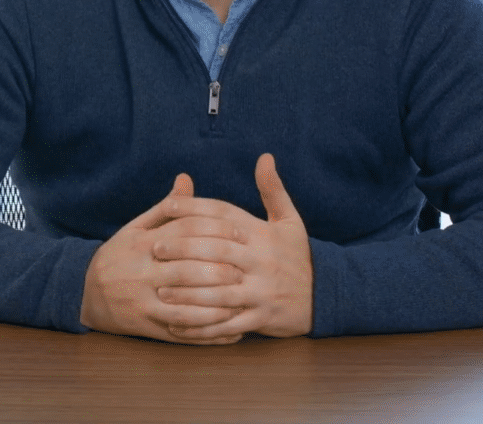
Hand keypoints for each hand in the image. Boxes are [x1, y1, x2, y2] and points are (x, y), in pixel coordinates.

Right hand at [79, 174, 245, 343]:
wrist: (85, 291)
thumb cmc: (120, 255)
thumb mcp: (136, 228)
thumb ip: (166, 208)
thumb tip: (187, 179)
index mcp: (144, 243)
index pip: (183, 232)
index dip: (215, 231)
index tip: (241, 233)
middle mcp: (144, 271)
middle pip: (187, 269)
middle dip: (220, 268)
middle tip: (246, 268)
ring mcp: (146, 300)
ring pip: (186, 302)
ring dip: (217, 302)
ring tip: (242, 297)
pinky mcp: (148, 325)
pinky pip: (182, 329)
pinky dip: (208, 329)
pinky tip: (230, 327)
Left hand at [152, 153, 313, 340]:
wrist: (325, 295)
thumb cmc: (296, 255)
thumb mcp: (290, 220)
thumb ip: (273, 190)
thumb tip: (265, 156)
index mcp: (263, 235)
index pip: (225, 217)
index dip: (196, 209)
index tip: (168, 206)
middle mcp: (261, 262)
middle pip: (219, 252)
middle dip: (185, 250)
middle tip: (156, 248)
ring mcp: (262, 292)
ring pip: (221, 291)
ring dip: (189, 292)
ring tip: (161, 290)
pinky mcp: (261, 318)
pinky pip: (228, 324)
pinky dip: (202, 326)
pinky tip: (178, 324)